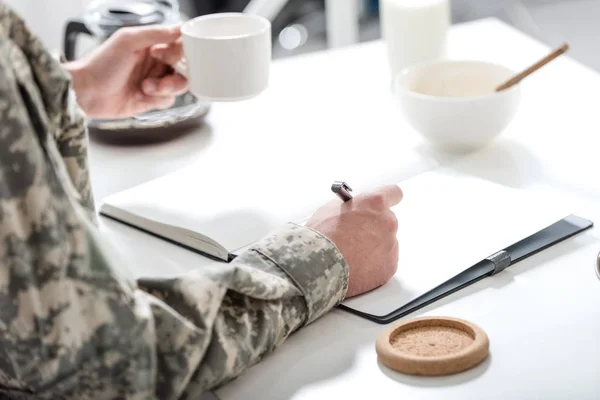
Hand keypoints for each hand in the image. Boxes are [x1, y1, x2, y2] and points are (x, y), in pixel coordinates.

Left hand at [65, 25, 187, 119]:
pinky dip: (158, 99)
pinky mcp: (152, 99)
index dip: (182, 52)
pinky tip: (142, 95)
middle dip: (178, 74)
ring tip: (147, 87)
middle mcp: (156, 62)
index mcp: (152, 44)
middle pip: (186, 67)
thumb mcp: (128, 40)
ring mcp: (155, 81)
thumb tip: (180, 28)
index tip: (170, 57)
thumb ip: (156, 33)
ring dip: (167, 87)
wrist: (87, 93)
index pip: (180, 44)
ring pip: (180, 85)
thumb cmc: (101, 64)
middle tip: (164, 76)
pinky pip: (169, 100)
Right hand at [306, 185, 401, 297]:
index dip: (388, 198)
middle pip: (387, 222)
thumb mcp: (330, 209)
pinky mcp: (390, 266)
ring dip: (373, 248)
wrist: (321, 265)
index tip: (382, 205)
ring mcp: (391, 245)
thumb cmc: (323, 236)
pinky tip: (357, 268)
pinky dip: (373, 266)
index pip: (393, 193)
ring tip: (353, 256)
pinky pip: (384, 264)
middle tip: (356, 237)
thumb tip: (353, 210)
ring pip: (386, 244)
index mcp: (375, 203)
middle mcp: (388, 222)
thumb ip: (349, 207)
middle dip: (374, 228)